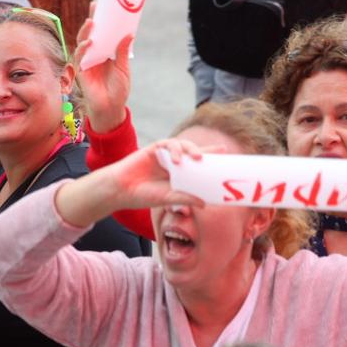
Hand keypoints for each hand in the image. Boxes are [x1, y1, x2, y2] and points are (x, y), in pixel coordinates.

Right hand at [57, 137, 207, 224]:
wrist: (121, 190)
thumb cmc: (142, 195)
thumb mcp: (167, 198)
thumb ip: (184, 198)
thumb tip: (204, 203)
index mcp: (177, 174)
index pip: (196, 164)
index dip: (210, 158)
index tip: (225, 155)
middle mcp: (171, 163)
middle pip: (192, 152)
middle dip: (204, 150)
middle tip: (214, 154)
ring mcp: (163, 155)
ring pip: (181, 145)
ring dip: (190, 150)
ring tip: (195, 159)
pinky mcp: (153, 149)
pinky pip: (168, 143)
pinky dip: (174, 149)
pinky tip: (176, 159)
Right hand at [72, 4, 131, 134]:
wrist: (111, 107)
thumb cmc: (118, 89)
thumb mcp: (123, 68)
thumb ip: (122, 52)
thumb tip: (129, 34)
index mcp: (105, 52)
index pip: (101, 33)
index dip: (100, 20)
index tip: (101, 5)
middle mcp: (94, 55)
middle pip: (90, 34)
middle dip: (92, 20)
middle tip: (95, 8)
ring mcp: (86, 62)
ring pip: (82, 42)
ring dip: (86, 32)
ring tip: (92, 22)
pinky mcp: (81, 71)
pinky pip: (79, 57)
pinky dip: (83, 49)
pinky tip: (88, 43)